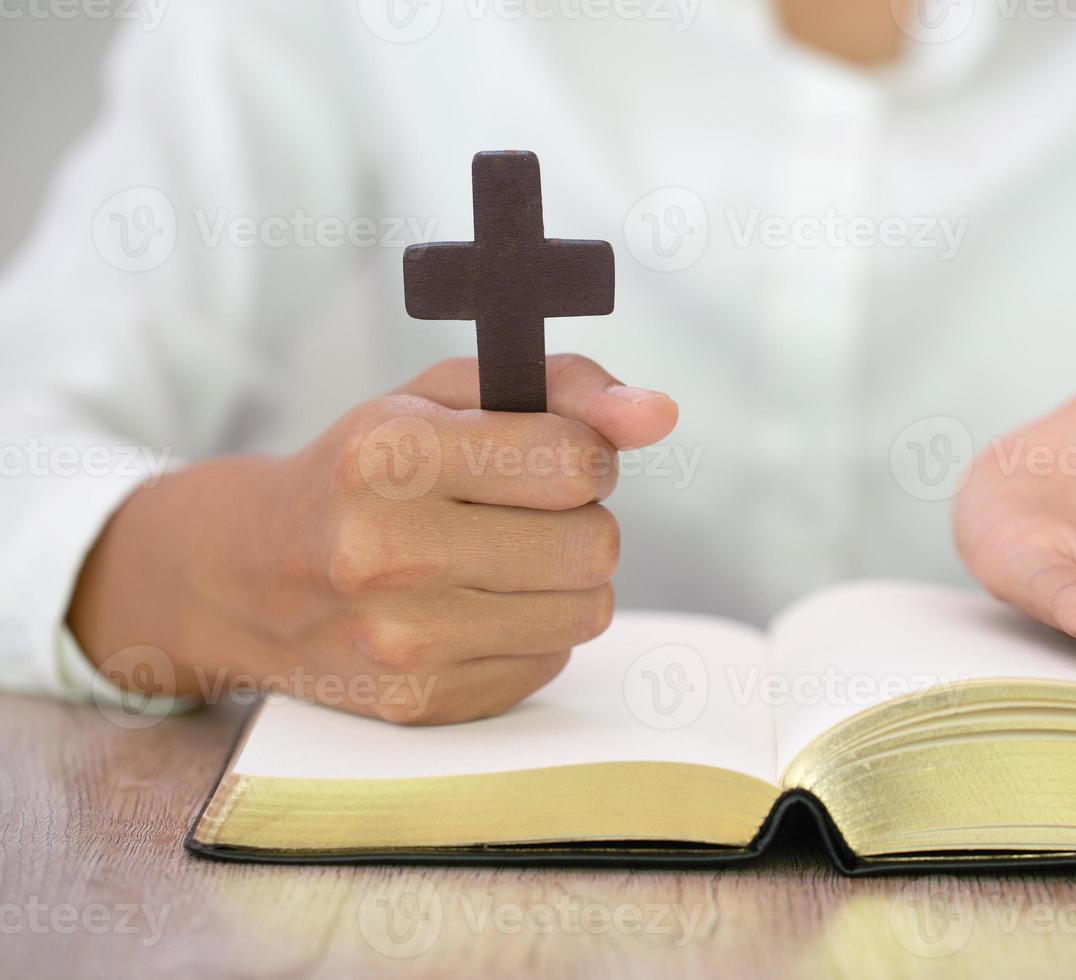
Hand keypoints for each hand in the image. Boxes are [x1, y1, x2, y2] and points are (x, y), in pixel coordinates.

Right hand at [68, 355, 677, 722]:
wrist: (249, 574)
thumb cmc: (365, 471)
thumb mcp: (444, 398)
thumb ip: (563, 388)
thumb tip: (659, 415)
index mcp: (391, 457)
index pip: (575, 461)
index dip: (585, 453)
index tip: (552, 455)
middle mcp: (388, 553)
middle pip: (594, 543)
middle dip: (580, 519)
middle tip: (524, 511)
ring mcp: (402, 642)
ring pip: (588, 609)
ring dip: (564, 580)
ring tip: (501, 558)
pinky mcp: (420, 704)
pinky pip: (551, 661)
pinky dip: (532, 631)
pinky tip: (472, 608)